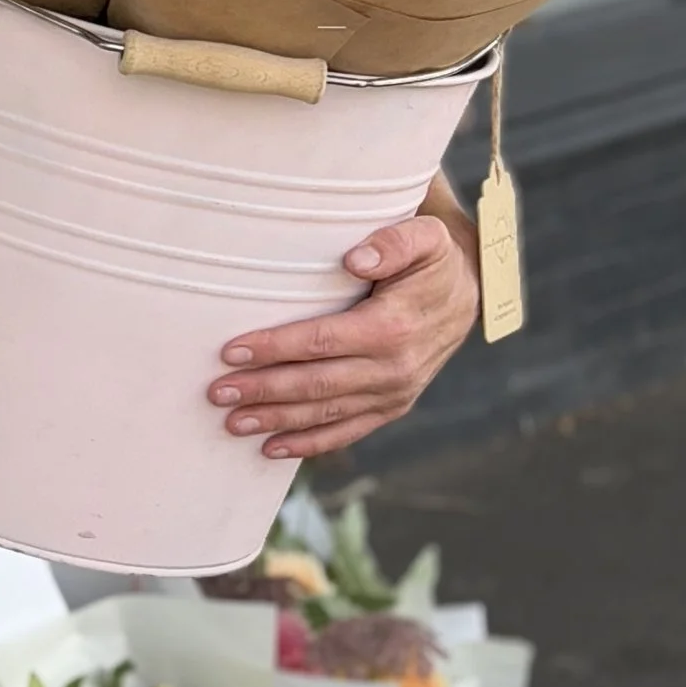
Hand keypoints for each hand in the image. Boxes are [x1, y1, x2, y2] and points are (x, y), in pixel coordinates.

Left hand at [209, 211, 480, 462]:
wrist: (469, 295)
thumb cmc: (433, 261)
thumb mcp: (425, 237)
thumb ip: (393, 242)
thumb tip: (355, 259)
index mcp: (392, 328)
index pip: (320, 341)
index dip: (273, 347)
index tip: (231, 351)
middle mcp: (394, 368)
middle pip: (315, 384)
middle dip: (262, 390)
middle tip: (216, 392)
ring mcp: (394, 393)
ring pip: (326, 413)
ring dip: (276, 420)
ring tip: (232, 422)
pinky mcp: (393, 407)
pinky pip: (348, 431)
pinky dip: (310, 443)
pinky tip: (272, 448)